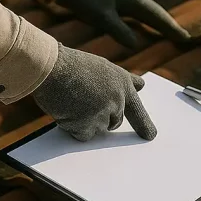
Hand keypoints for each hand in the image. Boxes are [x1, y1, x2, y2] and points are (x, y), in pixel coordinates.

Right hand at [32, 44, 156, 141]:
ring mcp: (104, 112)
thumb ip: (120, 81)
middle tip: (83, 103)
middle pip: (114, 122)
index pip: (137, 108)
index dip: (144, 124)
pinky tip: (66, 109)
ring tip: (72, 100)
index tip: (150, 135)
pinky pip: (83, 135)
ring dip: (85, 121)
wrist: (51, 66)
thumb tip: (140, 86)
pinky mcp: (89, 124)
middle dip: (101, 117)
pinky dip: (73, 127)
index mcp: (122, 83)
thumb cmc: (71, 65)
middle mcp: (118, 98)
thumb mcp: (102, 67)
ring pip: (98, 129)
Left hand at [53, 0, 189, 47]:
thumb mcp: (101, 17)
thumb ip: (118, 30)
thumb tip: (136, 44)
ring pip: (149, 13)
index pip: (157, 16)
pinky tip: (149, 28)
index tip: (185, 38)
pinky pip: (139, 14)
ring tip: (173, 34)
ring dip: (160, 24)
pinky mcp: (118, 2)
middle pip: (156, 14)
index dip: (171, 28)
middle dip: (170, 26)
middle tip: (185, 39)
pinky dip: (148, 22)